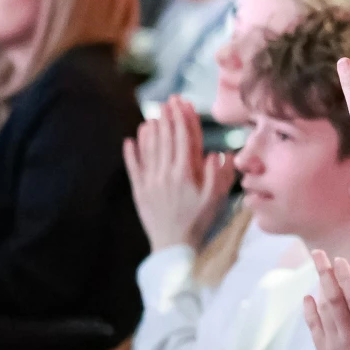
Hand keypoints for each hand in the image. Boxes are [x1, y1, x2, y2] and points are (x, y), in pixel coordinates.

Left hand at [124, 96, 233, 252]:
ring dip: (150, 131)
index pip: (184, 139)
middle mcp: (166, 173)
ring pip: (149, 149)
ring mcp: (150, 181)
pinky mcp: (140, 191)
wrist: (174, 246)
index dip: (182, 119)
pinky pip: (134, 167)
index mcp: (185, 174)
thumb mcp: (216, 200)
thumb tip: (217, 154)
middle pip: (166, 139)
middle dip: (167, 118)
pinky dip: (131, 153)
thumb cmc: (198, 223)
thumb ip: (219, 175)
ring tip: (152, 117)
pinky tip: (130, 140)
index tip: (181, 104)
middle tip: (167, 102)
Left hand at [302, 248, 349, 349]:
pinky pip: (314, 327)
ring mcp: (335, 343)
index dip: (348, 280)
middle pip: (335, 300)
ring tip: (320, 264)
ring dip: (321, 285)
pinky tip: (309, 296)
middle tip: (319, 253)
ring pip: (325, 310)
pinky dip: (311, 310)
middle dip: (327, 274)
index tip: (341, 260)